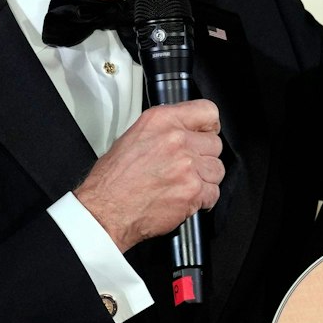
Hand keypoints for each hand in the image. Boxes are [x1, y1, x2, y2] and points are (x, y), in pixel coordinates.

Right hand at [75, 99, 223, 251]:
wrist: (105, 210)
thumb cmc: (113, 179)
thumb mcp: (134, 137)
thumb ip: (165, 129)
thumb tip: (185, 130)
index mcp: (162, 121)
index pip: (207, 111)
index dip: (209, 126)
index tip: (206, 134)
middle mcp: (177, 140)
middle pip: (215, 144)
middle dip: (204, 157)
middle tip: (187, 166)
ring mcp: (187, 166)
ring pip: (217, 169)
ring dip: (205, 178)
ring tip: (183, 183)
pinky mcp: (193, 191)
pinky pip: (214, 192)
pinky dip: (203, 198)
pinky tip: (185, 197)